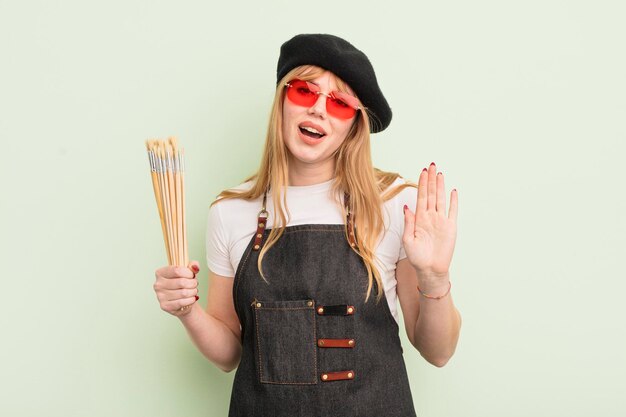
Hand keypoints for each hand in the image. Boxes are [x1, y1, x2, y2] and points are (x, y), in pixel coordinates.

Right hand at [153, 260, 199, 316]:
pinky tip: (192, 298)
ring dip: (193, 292)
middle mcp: (158, 284)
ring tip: (193, 291)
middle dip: (193, 283)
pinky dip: (191, 300)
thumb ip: (192, 265)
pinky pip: (182, 302)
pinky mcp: (165, 306)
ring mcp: (160, 296)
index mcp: (160, 273)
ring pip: (183, 293)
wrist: (183, 302)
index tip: (192, 275)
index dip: (189, 273)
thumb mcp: (188, 272)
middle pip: (181, 282)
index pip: (177, 270)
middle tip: (195, 284)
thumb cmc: (183, 285)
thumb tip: (195, 266)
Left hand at [402, 162, 457, 282]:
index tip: (422, 172)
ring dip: (440, 186)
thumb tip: (407, 207)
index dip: (422, 184)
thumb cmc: (417, 257)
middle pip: (431, 194)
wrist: (430, 269)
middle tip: (431, 166)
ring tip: (440, 173)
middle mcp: (430, 217)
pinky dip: (453, 201)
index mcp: (419, 218)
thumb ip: (409, 223)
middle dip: (431, 180)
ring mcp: (441, 221)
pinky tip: (453, 191)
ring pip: (441, 199)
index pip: (421, 197)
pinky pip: (452, 211)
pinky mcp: (451, 227)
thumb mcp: (408, 240)